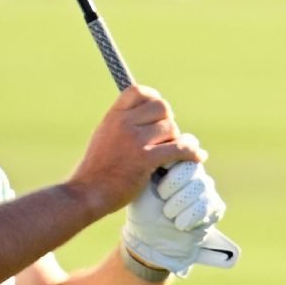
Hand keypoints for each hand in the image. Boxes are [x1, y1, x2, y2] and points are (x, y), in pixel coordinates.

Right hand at [67, 86, 201, 217]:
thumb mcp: (104, 135)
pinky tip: (198, 157)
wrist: (88, 193)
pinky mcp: (145, 159)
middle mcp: (123, 123)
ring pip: (171, 128)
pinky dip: (192, 153)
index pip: (139, 91)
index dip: (152, 98)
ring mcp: (134, 140)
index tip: (157, 113)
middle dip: (167, 121)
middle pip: (162, 108)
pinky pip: (179, 149)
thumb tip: (150, 116)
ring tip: (169, 152)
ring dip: (175, 140)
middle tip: (163, 138)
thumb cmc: (97, 169)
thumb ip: (123, 123)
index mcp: (113, 116)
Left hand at [120, 146, 226, 276]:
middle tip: (161, 194)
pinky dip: (189, 216)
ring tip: (167, 213)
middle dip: (174, 182)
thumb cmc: (142, 208)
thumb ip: (150, 160)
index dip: (173, 155)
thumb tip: (153, 143)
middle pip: (192, 166)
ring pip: (199, 186)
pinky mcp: (215, 206)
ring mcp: (206, 188)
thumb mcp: (141, 181)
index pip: (186, 144)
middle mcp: (194, 171)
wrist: (149, 238)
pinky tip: (178, 223)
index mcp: (177, 160)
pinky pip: (206, 204)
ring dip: (179, 202)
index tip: (160, 168)